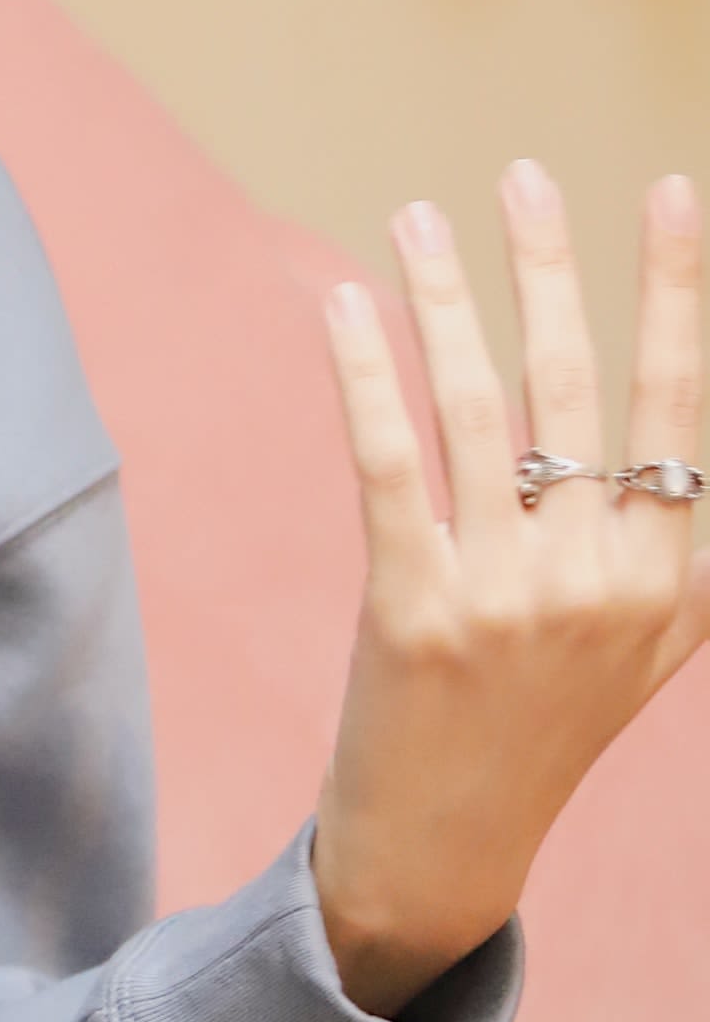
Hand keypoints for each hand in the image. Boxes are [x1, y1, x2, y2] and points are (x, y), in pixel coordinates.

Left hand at [312, 168, 709, 1016]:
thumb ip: (678, 540)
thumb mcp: (647, 638)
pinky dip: (369, 374)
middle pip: (575, 383)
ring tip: (416, 217)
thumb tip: (692, 448)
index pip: (680, 401)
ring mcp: (510, 597)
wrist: (451, 847)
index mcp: (672, 575)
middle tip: (520, 174)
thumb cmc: (544, 720)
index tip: (670, 190)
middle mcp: (604, 579)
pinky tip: (346, 305)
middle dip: (546, 265)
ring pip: (478, 408)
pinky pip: (392, 463)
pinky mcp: (416, 612)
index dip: (673, 289)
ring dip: (444, 298)